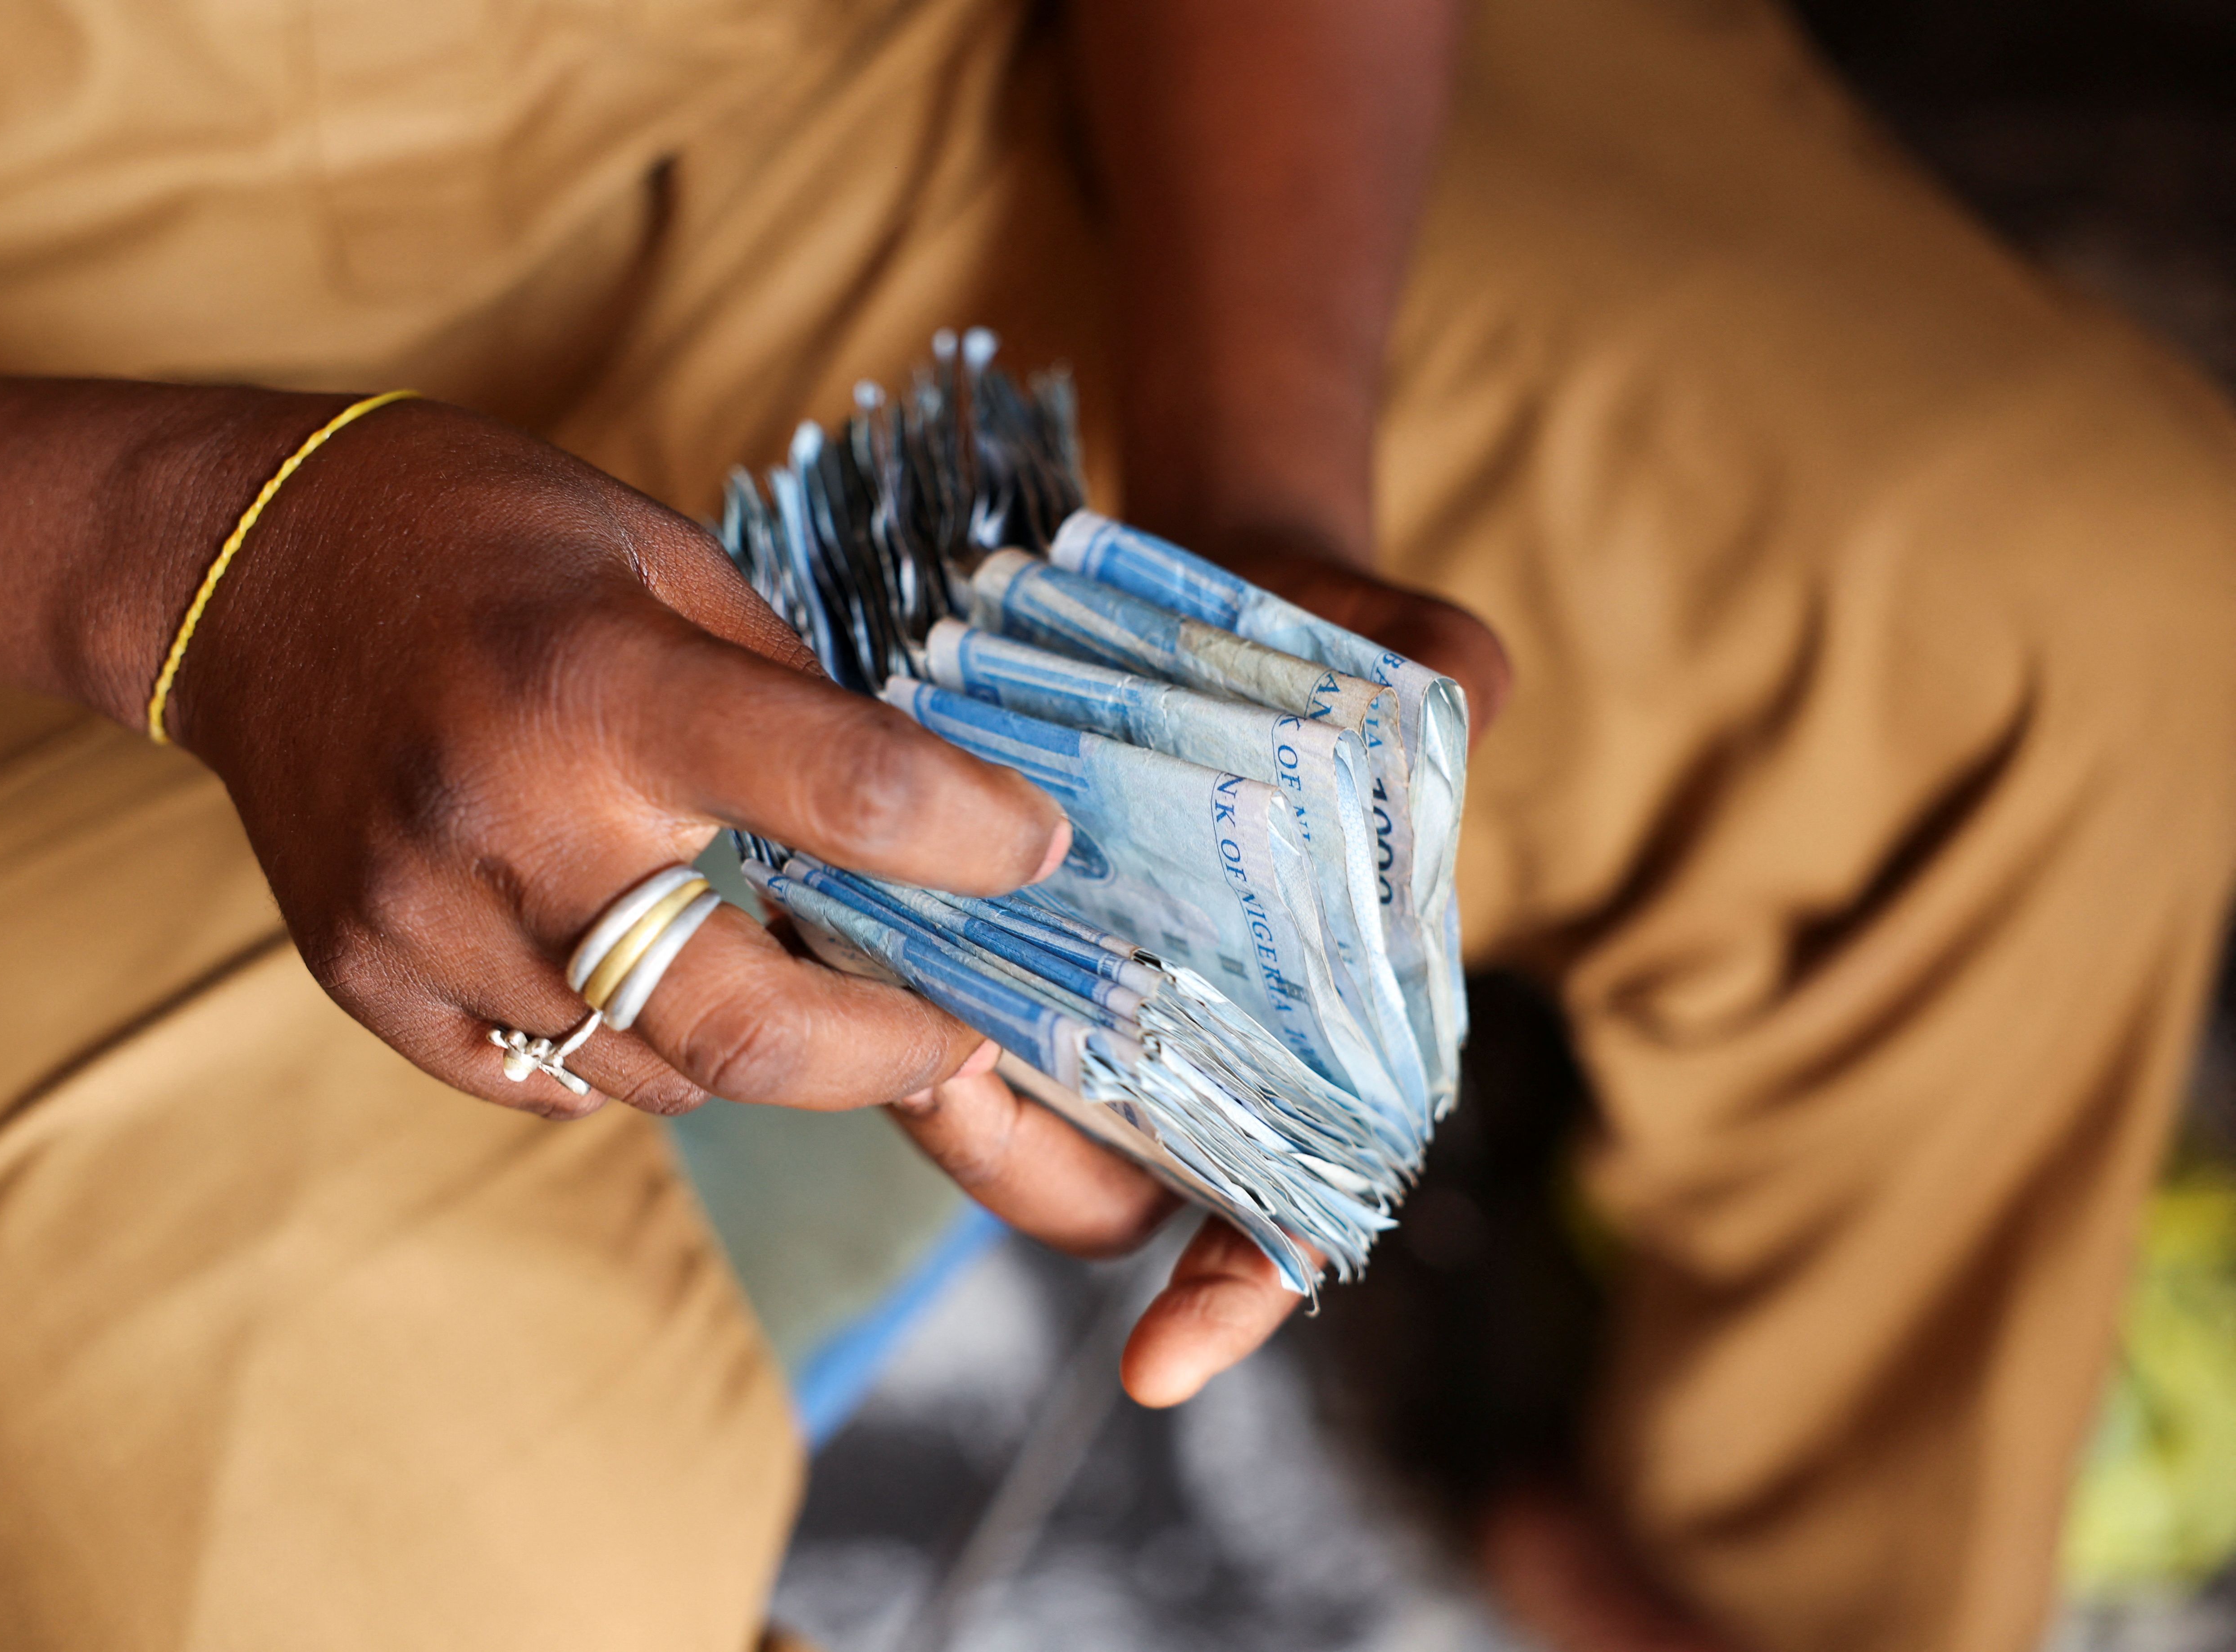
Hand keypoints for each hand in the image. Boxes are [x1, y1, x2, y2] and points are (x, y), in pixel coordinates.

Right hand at [163, 398, 1073, 1117]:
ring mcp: (423, 926)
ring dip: (756, 1044)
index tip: (1040, 851)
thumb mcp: (668, 560)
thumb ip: (792, 701)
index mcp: (599, 684)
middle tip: (955, 1030)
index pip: (840, 789)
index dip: (972, 839)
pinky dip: (635, 1051)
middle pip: (748, 1029)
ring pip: (660, 1075)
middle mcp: (505, 825)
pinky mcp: (370, 986)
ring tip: (786, 971)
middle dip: (887, 1053)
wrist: (246, 572)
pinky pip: (556, 1082)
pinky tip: (645, 969)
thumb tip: (928, 825)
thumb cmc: (487, 542)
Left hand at [893, 531, 1509, 1404]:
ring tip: (874, 993)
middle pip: (1106, 1186)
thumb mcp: (1408, 654)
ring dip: (938, 1083)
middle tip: (947, 1073)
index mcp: (1321, 1035)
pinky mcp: (1009, 936)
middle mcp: (1201, 1047)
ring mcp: (1098, 1001)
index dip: (1233, 1297)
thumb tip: (1466, 695)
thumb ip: (1442, 681)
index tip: (1156, 1366)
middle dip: (1019, 1163)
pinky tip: (842, 917)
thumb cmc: (1334, 642)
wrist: (1232, 585)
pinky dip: (894, 989)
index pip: (1290, 1214)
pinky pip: (941, 1004)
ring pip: (1008, 1111)